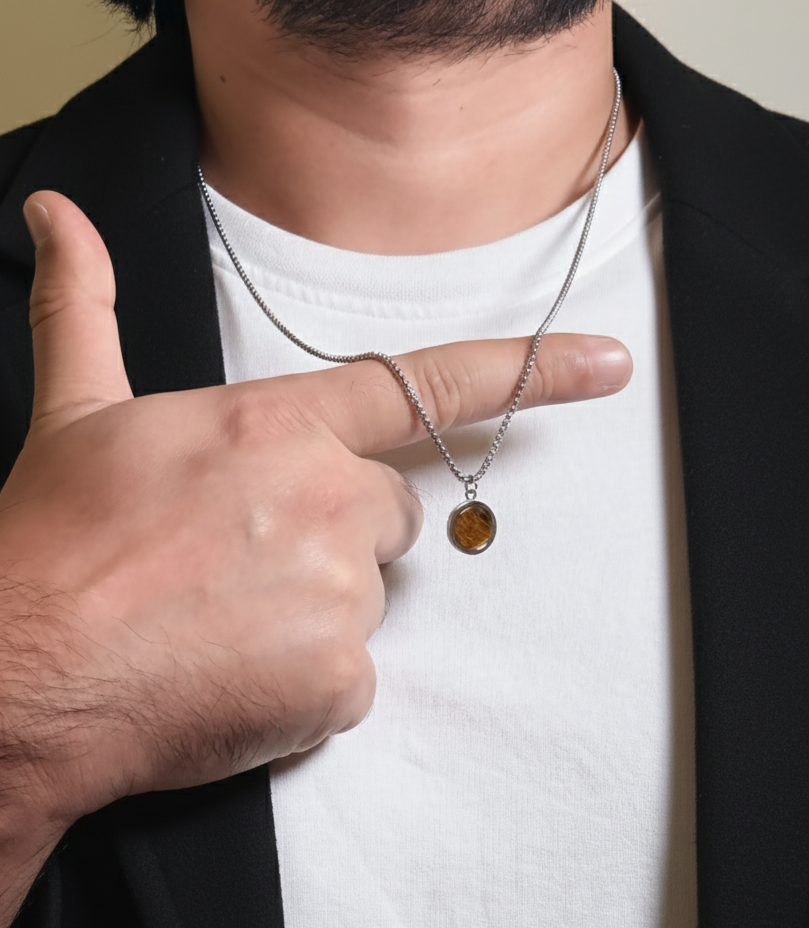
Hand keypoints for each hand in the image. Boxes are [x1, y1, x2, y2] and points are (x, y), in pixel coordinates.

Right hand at [0, 190, 631, 834]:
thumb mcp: (77, 414)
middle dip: (337, 533)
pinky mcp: (339, 681)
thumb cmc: (54, 547)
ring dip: (313, 608)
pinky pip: (350, 677)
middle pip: (390, 515)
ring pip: (367, 597)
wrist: (26, 674)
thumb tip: (59, 220)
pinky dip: (304, 682)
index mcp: (279, 429)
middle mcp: (326, 502)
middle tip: (243, 560)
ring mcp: (340, 596)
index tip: (605, 363)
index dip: (528, 371)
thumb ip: (86, 309)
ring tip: (221, 618)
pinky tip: (233, 672)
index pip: (426, 386)